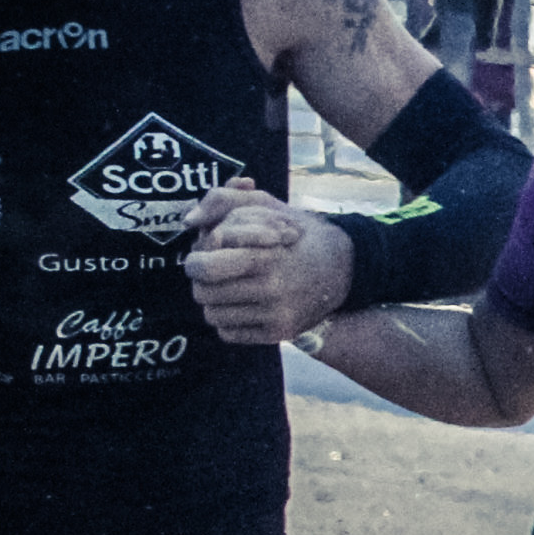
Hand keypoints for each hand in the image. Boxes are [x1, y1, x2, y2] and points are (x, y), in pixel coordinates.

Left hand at [179, 180, 357, 341]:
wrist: (344, 266)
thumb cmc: (297, 233)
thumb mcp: (265, 205)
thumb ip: (222, 201)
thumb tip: (189, 222)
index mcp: (265, 257)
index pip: (203, 267)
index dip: (199, 256)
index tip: (211, 251)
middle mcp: (271, 289)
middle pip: (202, 292)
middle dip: (203, 279)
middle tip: (216, 270)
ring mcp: (276, 315)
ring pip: (212, 315)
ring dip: (214, 299)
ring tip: (231, 286)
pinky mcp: (278, 334)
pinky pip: (228, 333)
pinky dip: (228, 319)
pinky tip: (243, 303)